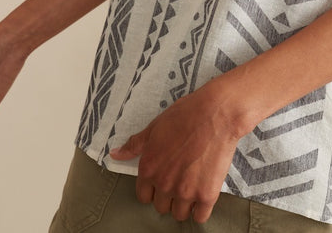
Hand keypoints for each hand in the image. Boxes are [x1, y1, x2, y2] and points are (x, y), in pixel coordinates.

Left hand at [110, 82, 245, 222]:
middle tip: (180, 180)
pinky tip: (203, 196)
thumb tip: (115, 154)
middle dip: (169, 196)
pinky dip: (201, 210)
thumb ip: (134, 145)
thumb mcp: (155, 127)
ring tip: (192, 188)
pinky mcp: (206, 195)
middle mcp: (164, 184)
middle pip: (161, 207)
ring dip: (184, 205)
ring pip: (179, 214)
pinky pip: (200, 217)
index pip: (144, 196)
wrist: (216, 113)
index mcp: (149, 168)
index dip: (153, 189)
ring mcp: (185, 191)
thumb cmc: (186, 115)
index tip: (163, 181)